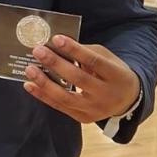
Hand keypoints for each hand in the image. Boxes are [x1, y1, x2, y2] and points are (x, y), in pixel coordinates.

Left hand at [24, 35, 141, 123]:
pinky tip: (29, 85)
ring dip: (44, 83)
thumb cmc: (112, 73)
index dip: (75, 50)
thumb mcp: (107, 59)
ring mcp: (95, 109)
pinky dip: (43, 96)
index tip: (56, 39)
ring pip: (66, 97)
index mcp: (117, 76)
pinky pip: (60, 106)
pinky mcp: (83, 118)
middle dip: (56, 64)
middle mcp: (107, 95)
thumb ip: (86, 52)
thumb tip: (56, 45)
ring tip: (30, 69)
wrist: (127, 100)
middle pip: (79, 79)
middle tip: (38, 51)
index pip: (94, 62)